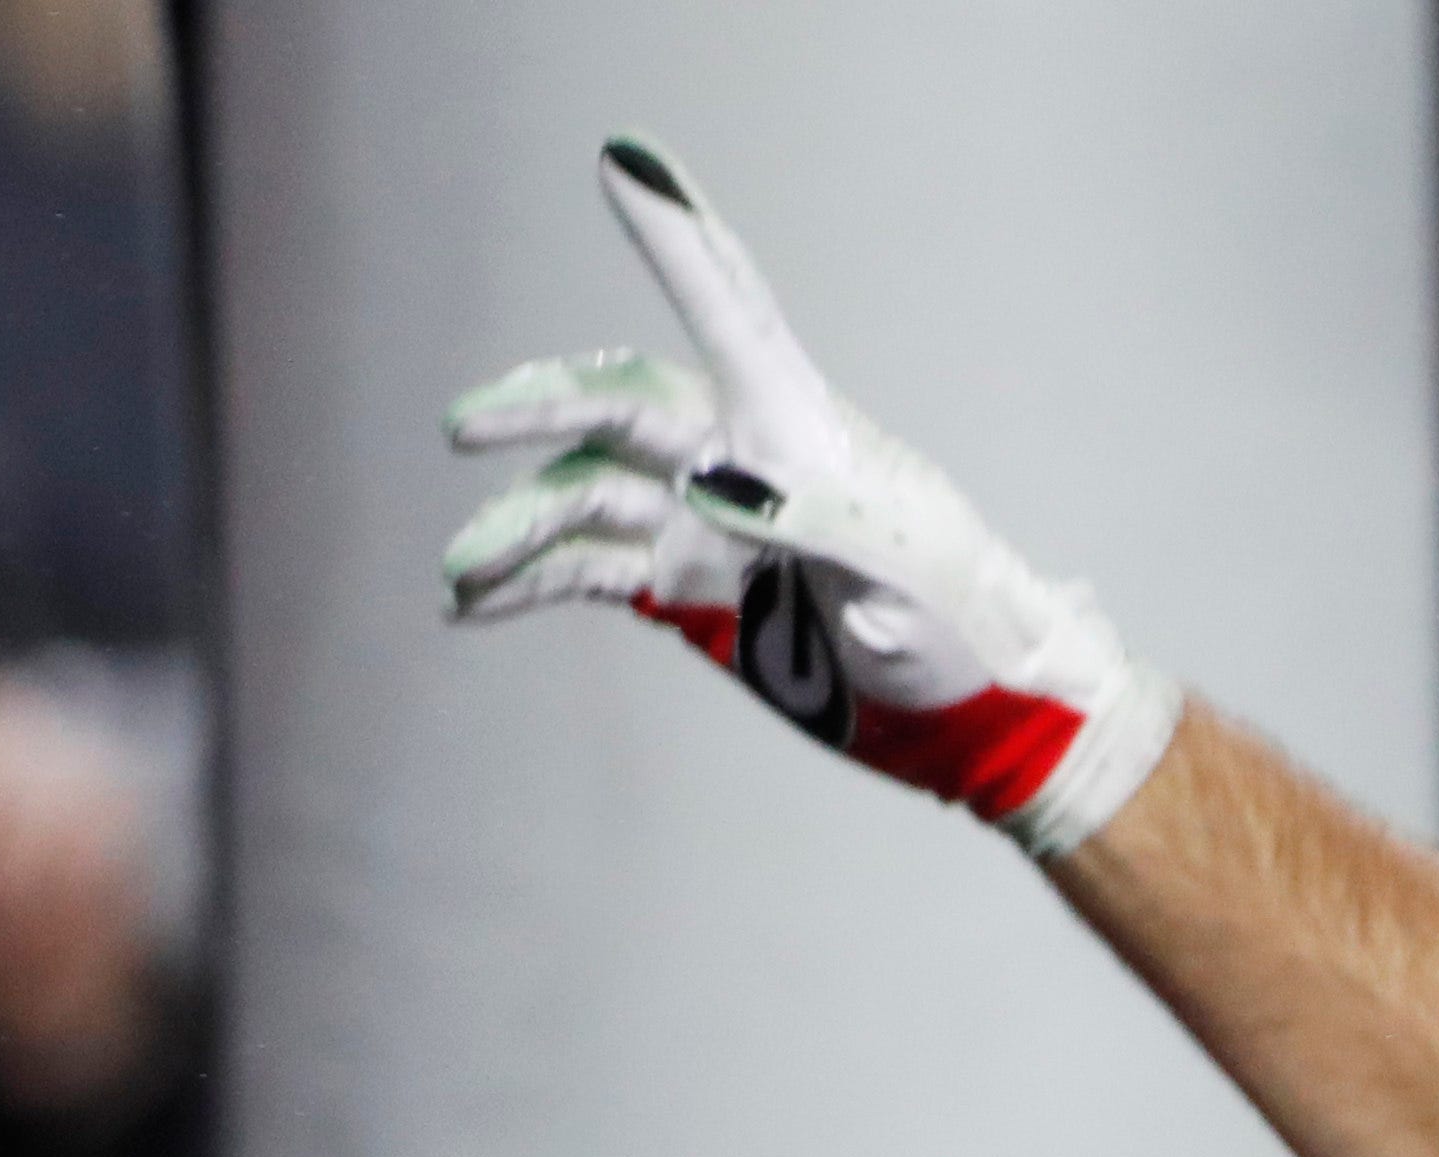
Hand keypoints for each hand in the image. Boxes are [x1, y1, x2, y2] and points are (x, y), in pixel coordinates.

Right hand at [439, 135, 1182, 858]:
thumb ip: (817, 522)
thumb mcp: (906, 572)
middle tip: (465, 426)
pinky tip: (474, 602)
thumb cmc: (962, 625)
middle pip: (618, 404)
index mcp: (798, 430)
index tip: (622, 161)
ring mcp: (707, 522)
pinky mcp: (693, 588)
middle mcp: (736, 458)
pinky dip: (532, 582)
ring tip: (459, 573)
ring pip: (587, 498)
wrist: (979, 713)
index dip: (675, 236)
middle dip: (538, 407)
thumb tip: (711, 487)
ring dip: (518, 529)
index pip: (728, 312)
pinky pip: (590, 569)